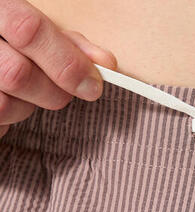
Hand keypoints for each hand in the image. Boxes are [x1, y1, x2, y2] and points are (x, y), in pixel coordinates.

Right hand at [0, 0, 117, 138]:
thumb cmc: (13, 41)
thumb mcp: (41, 33)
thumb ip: (70, 45)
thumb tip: (106, 64)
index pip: (28, 30)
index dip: (67, 62)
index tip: (93, 86)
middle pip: (18, 75)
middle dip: (53, 91)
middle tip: (63, 91)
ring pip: (6, 105)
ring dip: (30, 106)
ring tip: (28, 92)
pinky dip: (12, 120)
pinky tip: (12, 100)